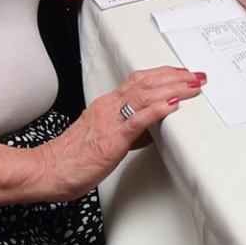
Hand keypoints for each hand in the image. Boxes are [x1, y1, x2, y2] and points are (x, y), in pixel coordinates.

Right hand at [42, 67, 205, 196]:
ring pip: (145, 95)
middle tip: (197, 76)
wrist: (48, 171)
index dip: (164, 74)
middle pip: (146, 82)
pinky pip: (136, 120)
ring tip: (193, 86)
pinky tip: (173, 105)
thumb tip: (151, 129)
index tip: (183, 74)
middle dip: (175, 77)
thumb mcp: (105, 138)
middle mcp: (109, 107)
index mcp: (107, 105)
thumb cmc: (72, 158)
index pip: (140, 80)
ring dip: (173, 88)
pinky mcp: (111, 139)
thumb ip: (128, 131)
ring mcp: (110, 121)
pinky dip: (157, 110)